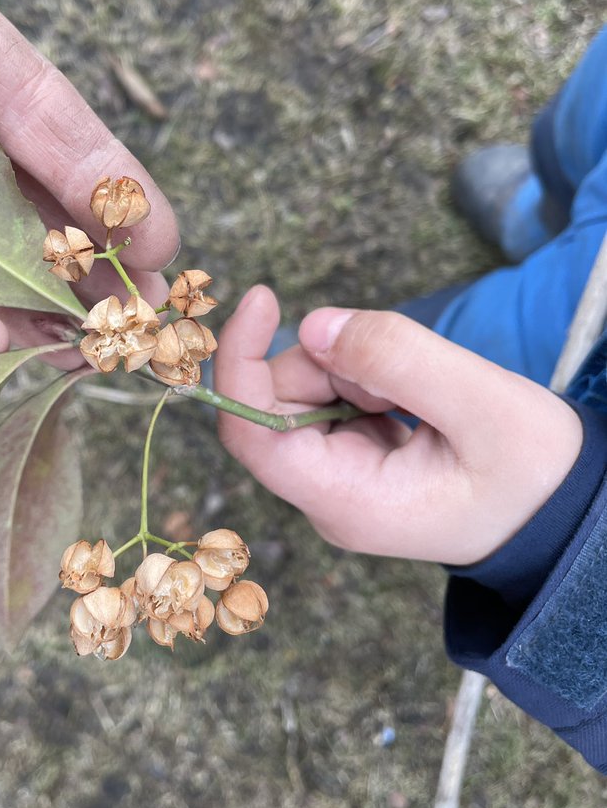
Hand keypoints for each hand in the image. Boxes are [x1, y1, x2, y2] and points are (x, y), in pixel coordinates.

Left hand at [214, 285, 582, 564]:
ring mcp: (337, 477)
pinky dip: (366, 377)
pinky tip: (414, 397)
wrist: (565, 509)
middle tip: (401, 365)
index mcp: (347, 501)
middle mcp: (327, 495)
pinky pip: (332, 396)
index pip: (252, 433)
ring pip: (303, 392)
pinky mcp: (353, 456)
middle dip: (325, 359)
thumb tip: (314, 325)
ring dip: (352, 367)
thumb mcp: (483, 405)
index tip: (265, 299)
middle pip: (276, 402)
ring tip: (421, 390)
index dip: (242, 362)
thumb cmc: (535, 473)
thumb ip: (398, 359)